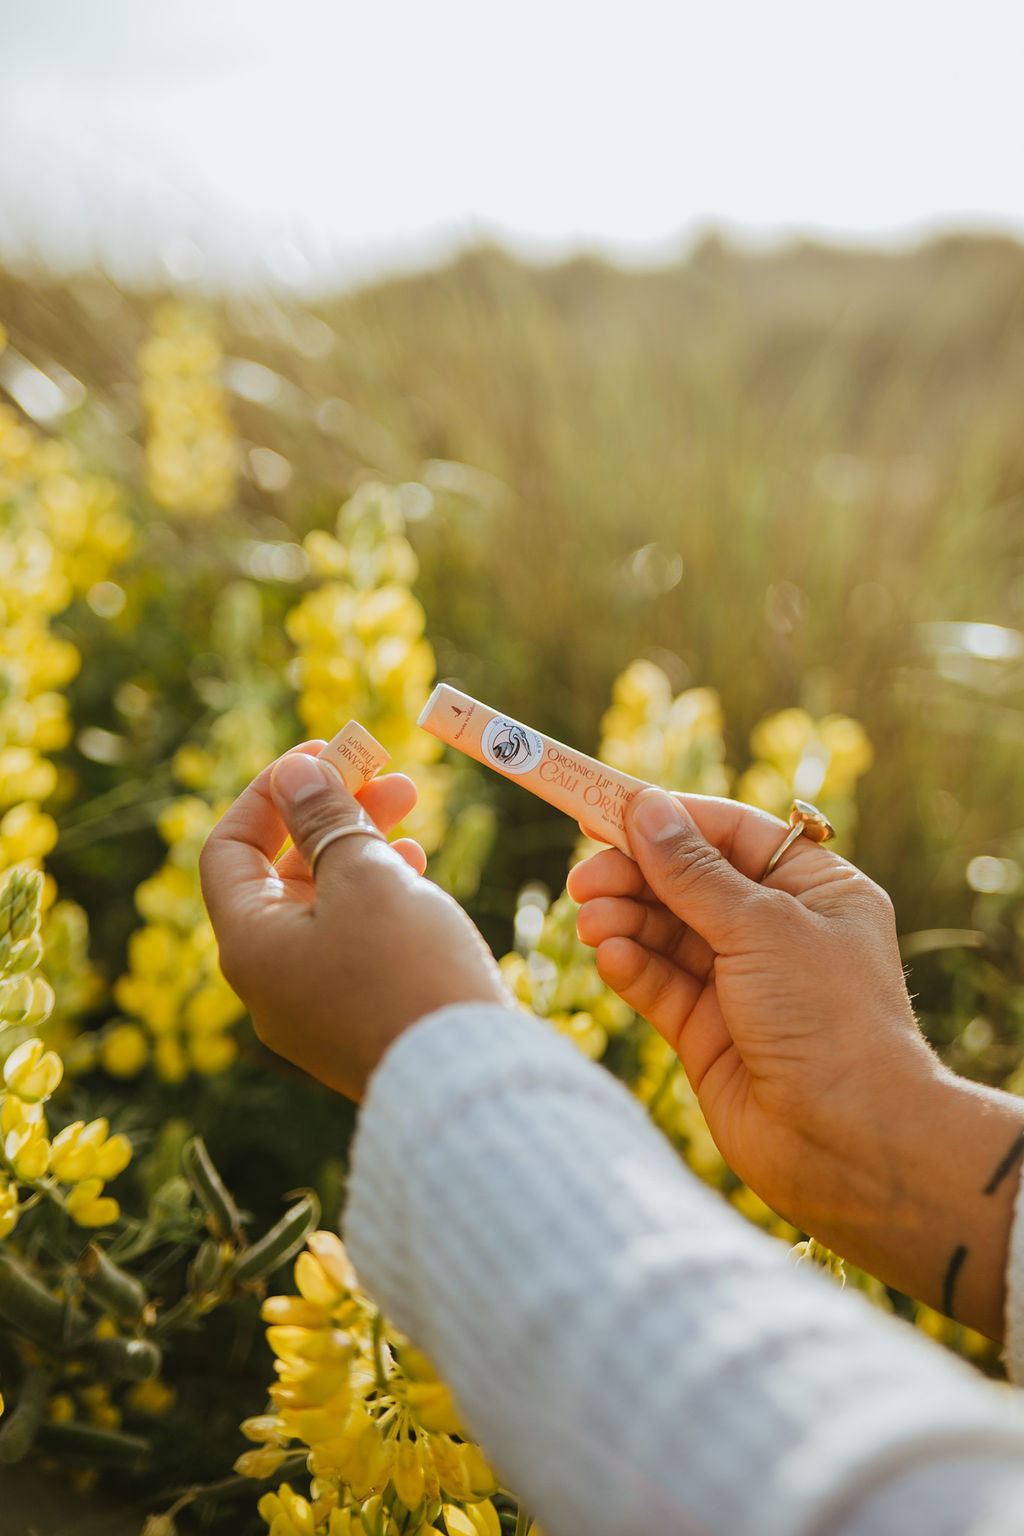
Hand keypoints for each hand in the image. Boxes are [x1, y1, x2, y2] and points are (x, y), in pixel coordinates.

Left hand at [199, 744, 510, 1099]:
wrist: (469, 1080)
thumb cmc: (410, 971)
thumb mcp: (365, 876)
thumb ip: (325, 819)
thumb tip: (294, 773)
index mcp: (250, 944)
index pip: (229, 849)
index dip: (270, 793)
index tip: (323, 754)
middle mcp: (270, 978)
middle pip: (282, 872)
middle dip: (331, 812)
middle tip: (385, 771)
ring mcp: (313, 1003)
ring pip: (324, 902)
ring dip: (360, 845)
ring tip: (411, 808)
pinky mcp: (357, 1017)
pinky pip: (352, 939)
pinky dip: (377, 894)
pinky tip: (417, 866)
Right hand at [569, 789, 939, 1240]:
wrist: (848, 1139)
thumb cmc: (828, 1018)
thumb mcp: (760, 926)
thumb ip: (692, 872)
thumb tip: (646, 807)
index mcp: (816, 890)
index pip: (732, 835)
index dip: (670, 821)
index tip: (607, 813)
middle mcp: (779, 932)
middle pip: (690, 883)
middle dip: (635, 876)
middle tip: (583, 879)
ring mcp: (743, 984)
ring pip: (667, 935)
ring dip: (626, 921)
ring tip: (591, 922)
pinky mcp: (710, 1034)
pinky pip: (661, 986)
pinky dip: (633, 968)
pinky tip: (611, 958)